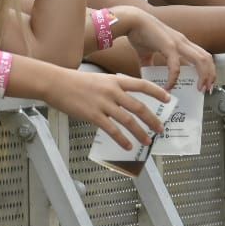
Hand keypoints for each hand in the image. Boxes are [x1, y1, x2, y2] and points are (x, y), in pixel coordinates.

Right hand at [48, 69, 168, 148]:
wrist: (55, 83)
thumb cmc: (75, 81)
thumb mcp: (99, 79)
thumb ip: (113, 87)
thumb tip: (124, 97)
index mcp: (115, 81)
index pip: (142, 85)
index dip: (157, 92)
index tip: (168, 99)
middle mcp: (112, 91)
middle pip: (139, 107)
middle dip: (153, 119)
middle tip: (161, 129)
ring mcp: (103, 104)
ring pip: (128, 121)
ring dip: (140, 132)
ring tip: (148, 141)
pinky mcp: (93, 115)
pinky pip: (112, 130)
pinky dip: (122, 139)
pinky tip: (128, 146)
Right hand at [111, 5, 215, 90]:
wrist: (131, 20)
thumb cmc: (139, 33)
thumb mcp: (146, 52)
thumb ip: (149, 63)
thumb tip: (147, 75)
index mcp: (181, 42)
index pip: (202, 56)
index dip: (208, 70)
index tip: (206, 84)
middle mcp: (183, 42)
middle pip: (207, 58)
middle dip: (210, 75)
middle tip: (207, 90)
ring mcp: (177, 43)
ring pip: (201, 60)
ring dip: (203, 76)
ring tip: (199, 89)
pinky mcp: (168, 46)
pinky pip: (176, 66)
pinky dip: (174, 78)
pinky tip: (169, 86)